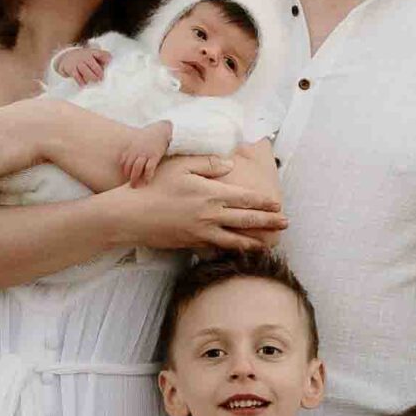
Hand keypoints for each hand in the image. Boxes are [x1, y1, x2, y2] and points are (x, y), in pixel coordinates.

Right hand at [54, 44, 109, 85]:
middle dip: (98, 71)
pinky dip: (80, 80)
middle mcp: (84, 56)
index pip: (99, 53)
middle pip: (92, 63)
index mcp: (91, 53)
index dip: (105, 56)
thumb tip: (109, 66)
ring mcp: (77, 62)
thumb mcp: (91, 56)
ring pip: (85, 69)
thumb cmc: (82, 58)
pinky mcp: (71, 68)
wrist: (65, 56)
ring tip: (95, 81)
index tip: (110, 61)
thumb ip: (100, 60)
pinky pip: (76, 75)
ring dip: (91, 76)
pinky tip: (84, 84)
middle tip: (102, 78)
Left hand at [118, 120, 172, 185]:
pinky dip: (147, 176)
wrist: (161, 130)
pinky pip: (149, 168)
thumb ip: (131, 149)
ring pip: (137, 168)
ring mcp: (145, 154)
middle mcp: (136, 151)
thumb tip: (125, 159)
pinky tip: (147, 181)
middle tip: (131, 184)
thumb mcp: (137, 140)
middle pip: (129, 166)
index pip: (123, 161)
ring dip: (135, 178)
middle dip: (129, 176)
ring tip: (136, 186)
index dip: (124, 170)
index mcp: (131, 148)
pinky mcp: (154, 156)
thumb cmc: (149, 136)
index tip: (126, 176)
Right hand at [120, 157, 285, 254]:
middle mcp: (210, 216)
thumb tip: (230, 165)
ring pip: (234, 240)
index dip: (264, 203)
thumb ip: (208, 163)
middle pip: (246, 221)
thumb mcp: (181, 165)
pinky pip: (216, 248)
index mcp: (211, 194)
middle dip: (268, 223)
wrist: (130, 215)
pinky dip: (230, 251)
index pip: (245, 199)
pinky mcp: (191, 243)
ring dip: (254, 242)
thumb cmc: (154, 185)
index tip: (278, 205)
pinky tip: (237, 252)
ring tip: (268, 244)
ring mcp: (201, 233)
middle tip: (285, 225)